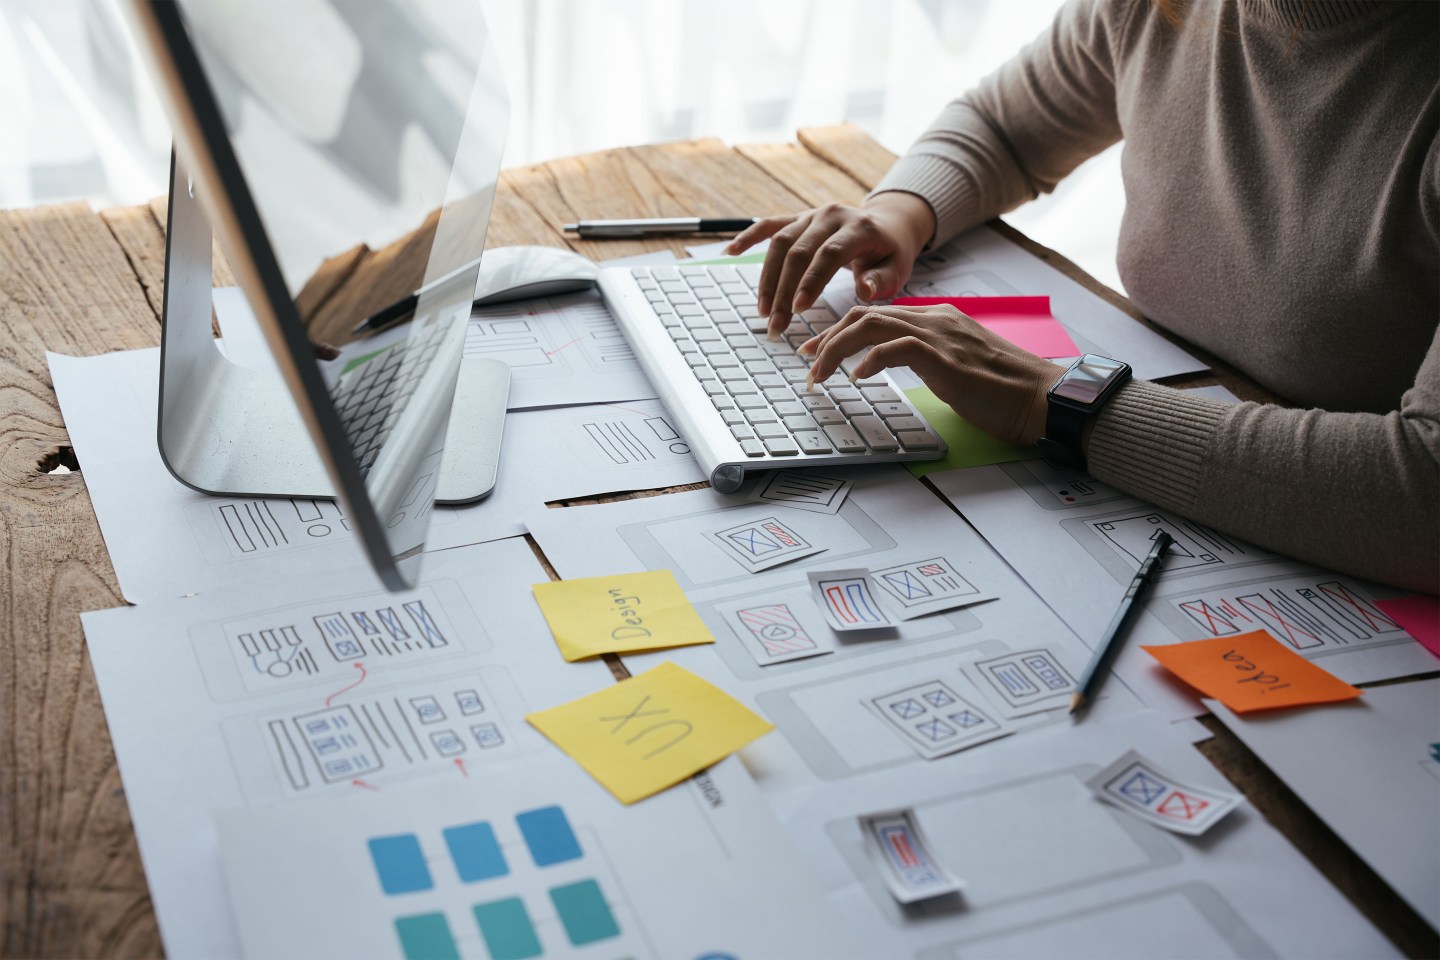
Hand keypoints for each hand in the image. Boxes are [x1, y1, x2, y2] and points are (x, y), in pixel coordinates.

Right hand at [724, 192, 935, 338]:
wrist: (886, 223)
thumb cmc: (891, 252)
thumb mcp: (898, 267)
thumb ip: (882, 279)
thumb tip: (865, 290)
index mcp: (858, 227)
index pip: (829, 254)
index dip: (811, 281)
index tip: (799, 310)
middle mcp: (830, 216)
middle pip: (798, 251)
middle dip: (784, 290)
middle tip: (775, 324)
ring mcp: (810, 215)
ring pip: (780, 243)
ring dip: (767, 279)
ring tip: (763, 311)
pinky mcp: (797, 218)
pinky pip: (768, 225)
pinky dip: (747, 237)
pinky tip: (729, 253)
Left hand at [802, 304, 1062, 446]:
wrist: (1042, 397)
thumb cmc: (1003, 390)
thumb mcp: (956, 366)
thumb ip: (925, 358)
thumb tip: (890, 365)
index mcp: (936, 319)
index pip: (876, 314)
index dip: (839, 332)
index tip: (816, 351)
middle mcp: (934, 319)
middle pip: (865, 314)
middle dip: (827, 338)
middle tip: (806, 361)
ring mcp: (940, 335)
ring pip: (872, 325)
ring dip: (837, 349)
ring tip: (819, 373)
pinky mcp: (946, 358)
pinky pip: (897, 348)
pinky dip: (871, 358)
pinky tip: (858, 377)